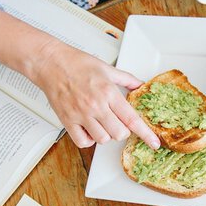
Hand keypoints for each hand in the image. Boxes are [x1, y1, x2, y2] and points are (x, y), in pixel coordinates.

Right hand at [31, 39, 159, 149]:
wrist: (51, 63)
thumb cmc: (77, 64)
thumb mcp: (107, 68)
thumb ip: (127, 79)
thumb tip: (141, 85)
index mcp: (108, 92)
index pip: (132, 119)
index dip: (146, 133)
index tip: (154, 143)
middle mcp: (96, 105)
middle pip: (119, 133)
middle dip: (122, 131)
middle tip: (116, 122)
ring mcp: (81, 114)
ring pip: (103, 140)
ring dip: (105, 135)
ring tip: (101, 123)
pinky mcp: (68, 121)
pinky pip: (83, 142)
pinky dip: (88, 140)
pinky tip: (89, 130)